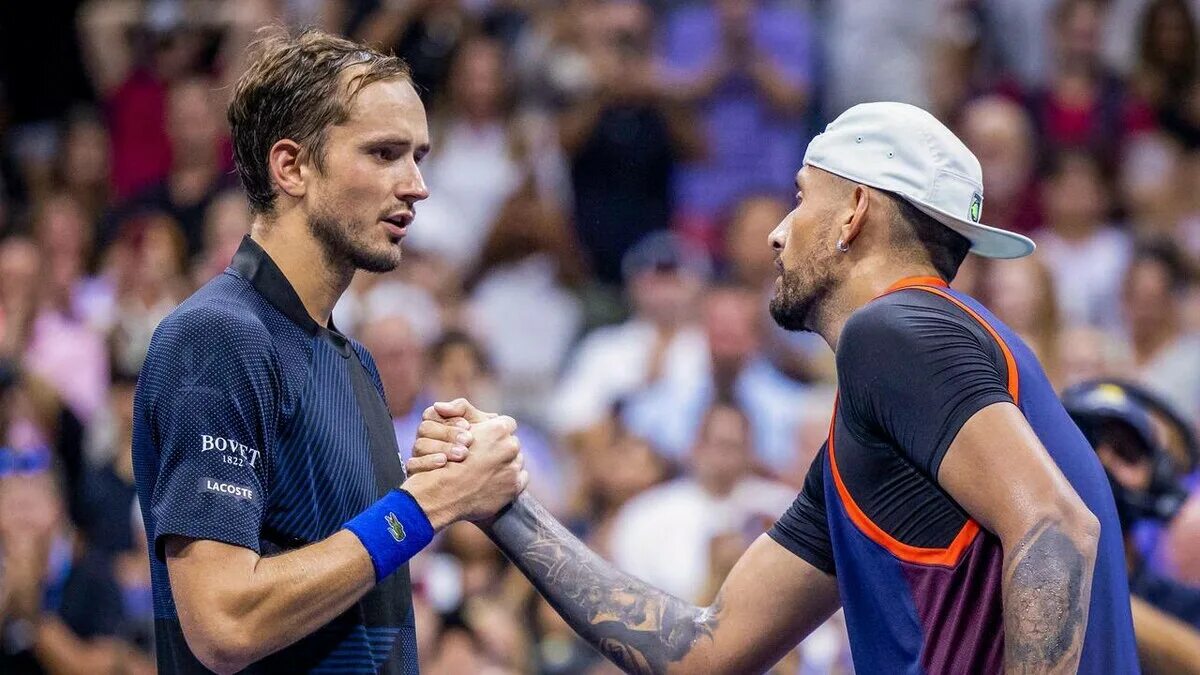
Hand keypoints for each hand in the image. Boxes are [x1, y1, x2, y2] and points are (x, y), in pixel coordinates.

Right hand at [403, 400, 527, 525]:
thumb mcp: (453, 426)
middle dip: (502, 448)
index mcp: (498, 429)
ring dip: (506, 463)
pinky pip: (521, 478)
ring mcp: (514, 467)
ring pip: (517, 460)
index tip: (488, 439)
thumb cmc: (447, 458)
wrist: (444, 492)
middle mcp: (510, 446)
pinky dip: (511, 479)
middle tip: (486, 456)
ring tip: (488, 470)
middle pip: (512, 442)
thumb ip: (467, 412)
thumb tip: (485, 414)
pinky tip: (496, 481)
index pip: (507, 423)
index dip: (496, 431)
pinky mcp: (515, 486)